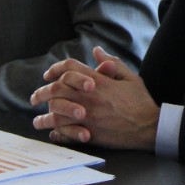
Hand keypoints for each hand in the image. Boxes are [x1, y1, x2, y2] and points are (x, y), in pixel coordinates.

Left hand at [30, 47, 158, 149]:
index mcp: (97, 81)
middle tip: (35, 98)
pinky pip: (65, 133)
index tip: (47, 75)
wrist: (150, 126)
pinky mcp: (89, 133)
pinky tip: (53, 134)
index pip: (69, 68)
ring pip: (55, 114)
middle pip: (55, 90)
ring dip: (43, 118)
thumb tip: (97, 50)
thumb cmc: (141, 101)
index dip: (55, 69)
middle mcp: (88, 97)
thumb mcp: (130, 77)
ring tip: (38, 121)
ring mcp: (87, 116)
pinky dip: (57, 134)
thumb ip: (111, 63)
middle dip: (41, 93)